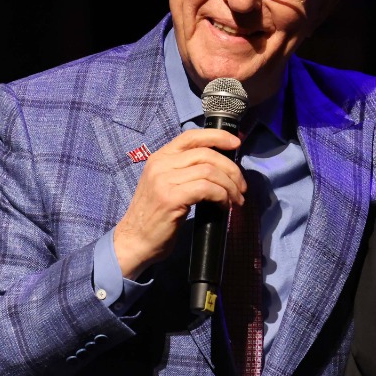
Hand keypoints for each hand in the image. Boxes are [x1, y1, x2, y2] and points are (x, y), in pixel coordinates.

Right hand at [112, 128, 244, 277]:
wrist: (135, 240)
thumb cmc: (155, 216)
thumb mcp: (166, 184)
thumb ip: (185, 171)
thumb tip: (220, 167)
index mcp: (160, 157)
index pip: (191, 136)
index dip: (217, 136)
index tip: (236, 144)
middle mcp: (160, 164)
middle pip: (206, 153)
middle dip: (231, 169)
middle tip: (241, 187)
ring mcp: (164, 180)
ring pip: (209, 171)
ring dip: (229, 186)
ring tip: (235, 200)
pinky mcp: (171, 198)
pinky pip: (206, 188)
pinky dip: (221, 196)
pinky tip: (223, 206)